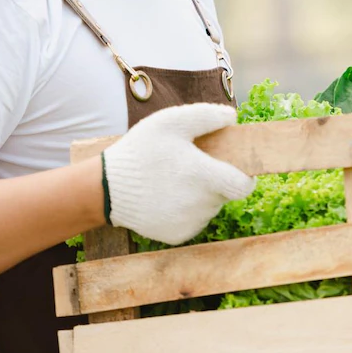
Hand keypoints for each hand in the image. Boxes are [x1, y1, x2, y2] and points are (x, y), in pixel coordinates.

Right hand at [101, 103, 253, 244]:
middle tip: (193, 166)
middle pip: (225, 194)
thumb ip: (206, 116)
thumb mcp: (171, 122)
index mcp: (204, 177)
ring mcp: (189, 223)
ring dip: (201, 195)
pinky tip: (166, 196)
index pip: (244, 186)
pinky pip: (194, 221)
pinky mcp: (177, 236)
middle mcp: (200, 205)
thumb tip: (232, 117)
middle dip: (216, 180)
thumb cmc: (141, 151)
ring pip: (210, 208)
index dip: (245, 177)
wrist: (106, 188)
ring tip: (175, 180)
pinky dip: (187, 209)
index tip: (236, 167)